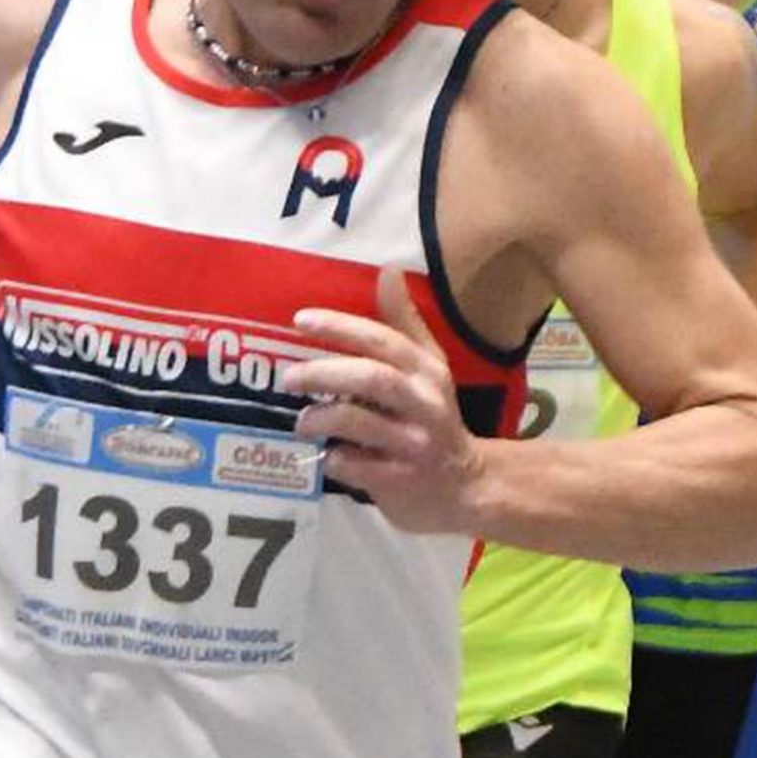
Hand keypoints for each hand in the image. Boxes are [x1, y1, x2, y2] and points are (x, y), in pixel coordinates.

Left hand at [281, 267, 480, 533]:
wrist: (467, 486)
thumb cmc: (436, 419)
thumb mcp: (429, 368)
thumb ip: (404, 323)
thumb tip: (388, 270)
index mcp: (428, 372)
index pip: (384, 341)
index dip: (341, 327)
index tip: (300, 320)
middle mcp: (425, 404)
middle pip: (372, 378)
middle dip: (324, 372)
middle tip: (289, 377)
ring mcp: (414, 445)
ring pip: (360, 422)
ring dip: (322, 417)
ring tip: (302, 420)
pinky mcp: (401, 482)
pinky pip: (357, 466)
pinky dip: (335, 458)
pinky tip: (328, 455)